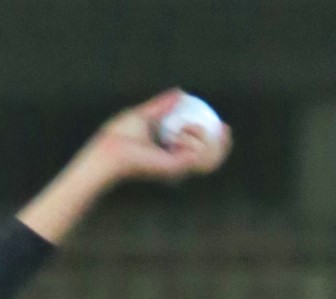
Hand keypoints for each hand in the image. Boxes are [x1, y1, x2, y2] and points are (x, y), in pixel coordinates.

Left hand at [91, 89, 232, 185]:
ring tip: (188, 127)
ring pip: (210, 157)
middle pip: (212, 160)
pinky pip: (198, 153)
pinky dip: (197, 137)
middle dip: (224, 144)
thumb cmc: (120, 136)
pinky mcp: (175, 167)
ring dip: (207, 137)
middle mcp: (176, 164)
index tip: (224, 125)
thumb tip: (179, 92)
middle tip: (224, 127)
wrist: (111, 149)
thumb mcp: (145, 114)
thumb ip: (162, 106)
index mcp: (171, 154)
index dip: (218, 140)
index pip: (201, 152)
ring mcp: (177, 167)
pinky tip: (185, 129)